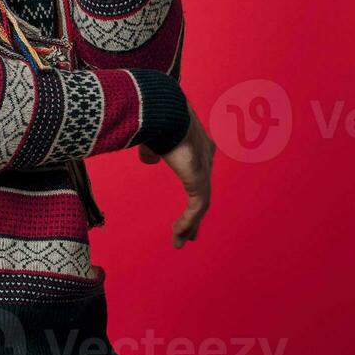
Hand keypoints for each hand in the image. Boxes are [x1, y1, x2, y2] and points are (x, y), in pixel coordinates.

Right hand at [139, 106, 215, 248]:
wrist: (164, 113)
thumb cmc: (157, 118)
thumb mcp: (153, 137)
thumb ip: (152, 151)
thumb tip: (149, 160)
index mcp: (197, 144)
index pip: (198, 172)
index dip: (192, 189)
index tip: (187, 204)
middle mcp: (206, 157)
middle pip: (202, 193)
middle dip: (196, 215)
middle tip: (190, 233)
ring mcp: (204, 170)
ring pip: (200, 206)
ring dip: (189, 225)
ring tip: (179, 241)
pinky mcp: (200, 182)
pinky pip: (197, 209)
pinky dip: (187, 223)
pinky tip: (178, 234)